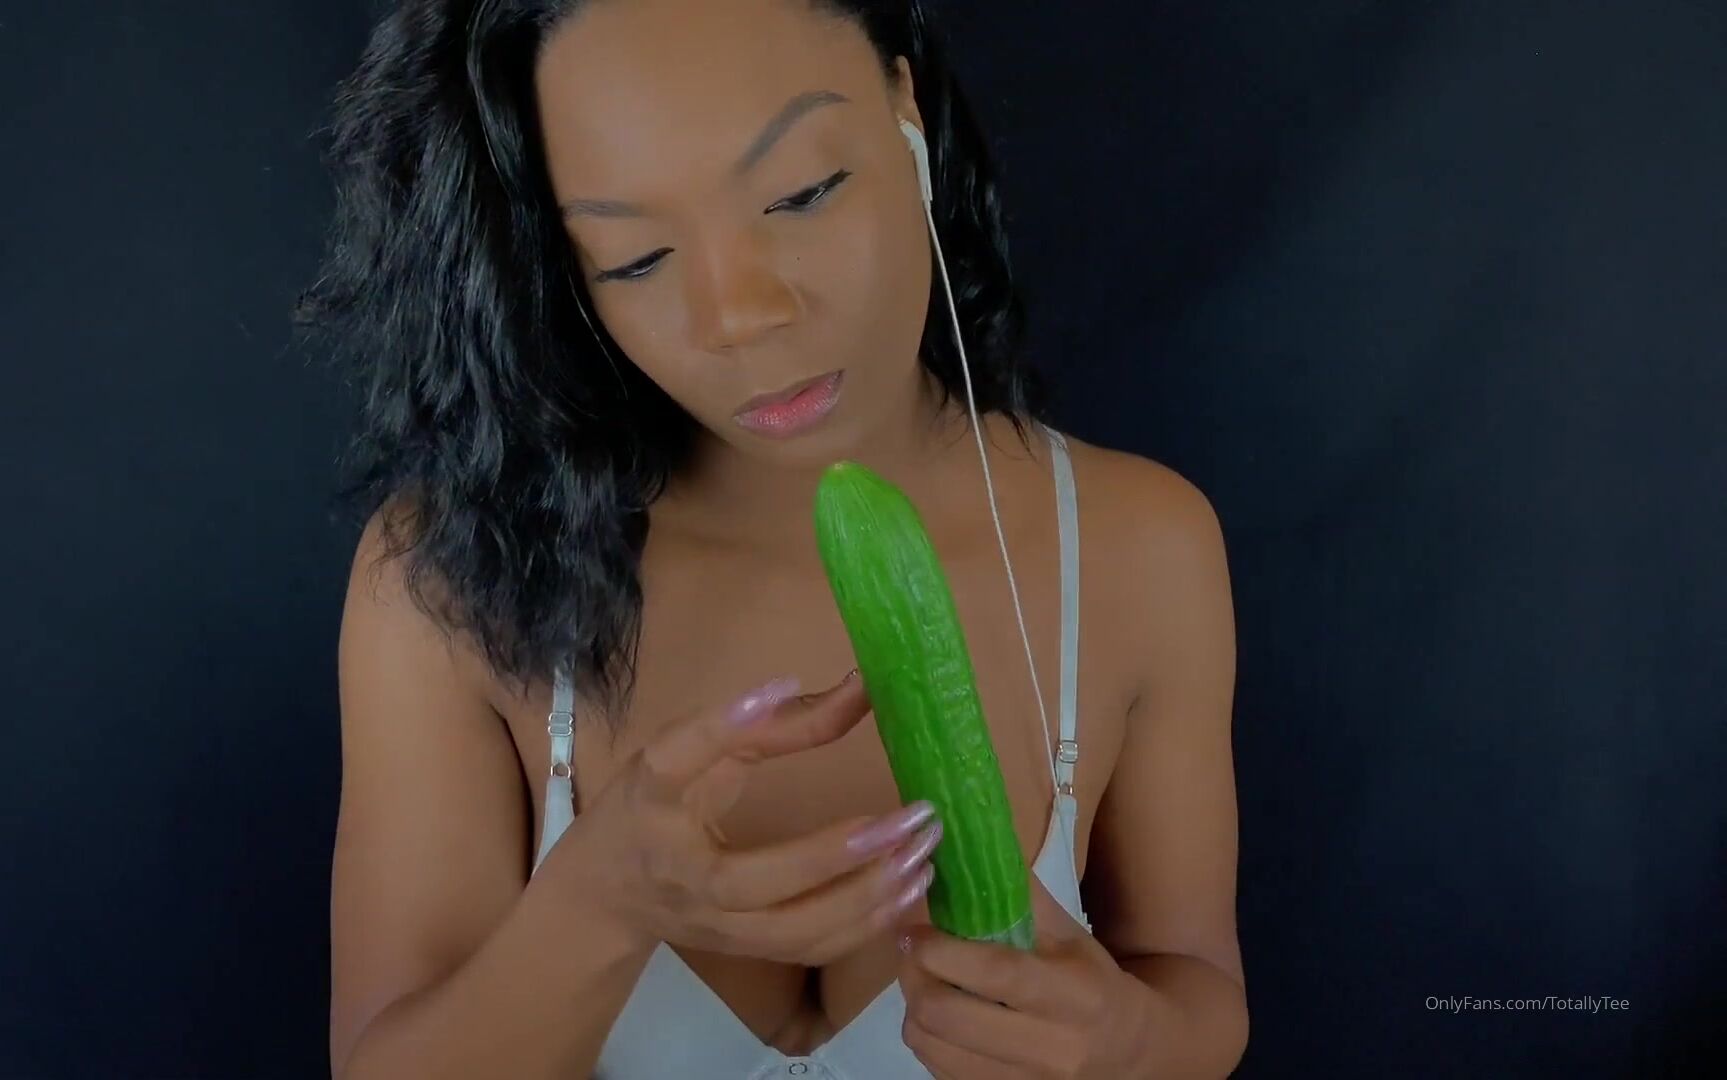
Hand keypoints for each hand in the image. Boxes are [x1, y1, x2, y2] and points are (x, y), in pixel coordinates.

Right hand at [547, 669, 942, 964]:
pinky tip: (908, 890)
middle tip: (911, 818)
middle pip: (754, 879)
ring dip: (868, 896)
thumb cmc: (650, 809)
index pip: (677, 761)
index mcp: (650, 802)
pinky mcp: (745, 952)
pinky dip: (867, 925)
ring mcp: (715, 925)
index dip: (724, 725)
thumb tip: (860, 688)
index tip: (779, 686)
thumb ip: (769, 725)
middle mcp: (680, 872)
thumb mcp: (688, 755)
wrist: (603, 897)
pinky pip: (813, 950)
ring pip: (795, 930)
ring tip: (923, 854)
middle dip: (838, 854)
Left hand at [898, 876, 1150, 1078]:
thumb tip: (972, 841)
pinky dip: (926, 1038)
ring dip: (913, 1008)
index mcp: (1073, 995)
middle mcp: (1050, 1047)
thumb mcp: (1069, 934)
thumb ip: (1020, 894)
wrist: (1125, 1052)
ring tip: (923, 981)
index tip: (915, 928)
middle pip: (948, 1015)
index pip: (996, 973)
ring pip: (932, 1047)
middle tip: (912, 951)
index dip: (943, 949)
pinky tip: (939, 1015)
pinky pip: (937, 1070)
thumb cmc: (1092, 981)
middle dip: (915, 976)